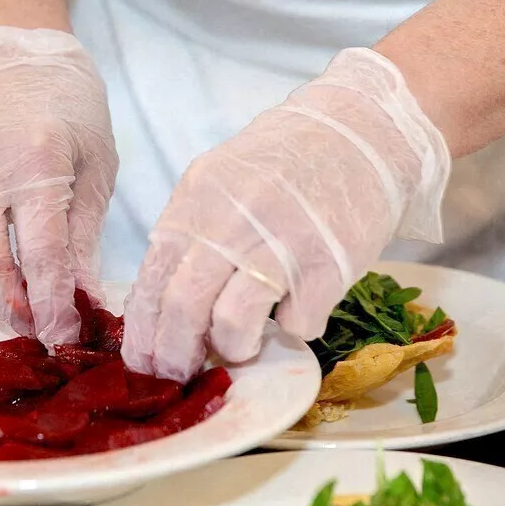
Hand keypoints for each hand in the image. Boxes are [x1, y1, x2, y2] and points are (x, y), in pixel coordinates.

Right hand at [0, 27, 116, 343]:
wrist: (15, 62)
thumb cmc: (69, 117)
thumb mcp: (96, 170)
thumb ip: (84, 242)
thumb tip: (84, 309)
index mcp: (36, 159)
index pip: (41, 252)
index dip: (51, 305)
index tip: (65, 337)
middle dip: (13, 310)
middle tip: (38, 331)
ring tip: (12, 304)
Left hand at [121, 48, 449, 381]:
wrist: (361, 130)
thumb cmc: (288, 161)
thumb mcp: (221, 179)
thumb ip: (192, 230)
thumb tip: (163, 302)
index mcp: (196, 201)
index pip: (152, 279)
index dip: (143, 332)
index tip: (143, 362)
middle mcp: (231, 222)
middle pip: (184, 307)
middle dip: (175, 356)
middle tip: (181, 374)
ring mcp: (280, 243)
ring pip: (233, 323)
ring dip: (234, 348)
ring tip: (243, 346)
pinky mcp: (326, 265)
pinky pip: (298, 323)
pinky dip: (296, 327)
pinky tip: (300, 308)